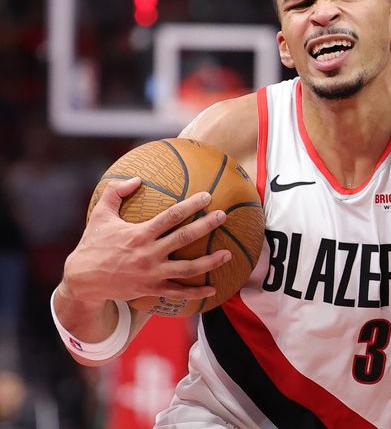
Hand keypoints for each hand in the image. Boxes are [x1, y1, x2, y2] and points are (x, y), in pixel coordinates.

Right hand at [61, 177, 231, 303]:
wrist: (82, 280)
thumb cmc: (93, 244)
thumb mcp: (100, 215)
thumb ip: (115, 192)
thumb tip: (136, 178)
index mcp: (139, 234)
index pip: (171, 216)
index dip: (191, 205)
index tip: (207, 196)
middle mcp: (148, 253)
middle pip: (184, 238)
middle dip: (206, 226)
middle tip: (223, 217)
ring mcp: (151, 273)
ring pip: (187, 269)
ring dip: (210, 262)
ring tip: (228, 254)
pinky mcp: (151, 289)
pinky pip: (178, 292)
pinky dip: (196, 291)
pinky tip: (213, 288)